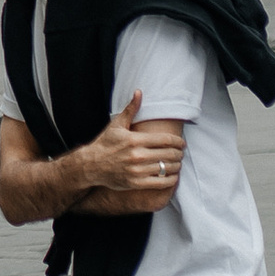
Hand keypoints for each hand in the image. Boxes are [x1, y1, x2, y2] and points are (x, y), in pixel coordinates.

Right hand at [68, 89, 182, 213]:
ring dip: (176, 166)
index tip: (182, 142)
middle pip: (169, 154)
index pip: (165, 140)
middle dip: (179, 153)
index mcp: (134, 140)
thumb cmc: (106, 143)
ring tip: (178, 163)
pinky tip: (173, 176)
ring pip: (166, 169)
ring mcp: (137, 171)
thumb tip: (139, 92)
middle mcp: (137, 156)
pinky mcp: (136, 183)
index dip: (177, 141)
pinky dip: (170, 180)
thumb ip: (131, 109)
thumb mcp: (117, 124)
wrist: (92, 165)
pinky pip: (160, 183)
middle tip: (181, 153)